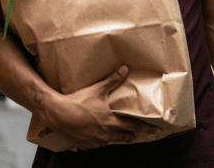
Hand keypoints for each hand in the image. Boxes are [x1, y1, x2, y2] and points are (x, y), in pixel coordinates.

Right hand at [41, 65, 159, 150]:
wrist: (58, 114)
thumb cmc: (78, 102)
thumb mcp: (97, 89)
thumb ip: (113, 80)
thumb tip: (125, 68)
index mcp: (111, 122)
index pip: (133, 126)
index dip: (145, 128)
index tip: (154, 130)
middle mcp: (105, 134)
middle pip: (123, 137)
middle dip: (130, 136)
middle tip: (134, 136)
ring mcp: (95, 142)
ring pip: (109, 142)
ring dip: (114, 139)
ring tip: (116, 136)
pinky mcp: (85, 145)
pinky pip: (95, 145)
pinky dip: (98, 141)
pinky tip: (96, 137)